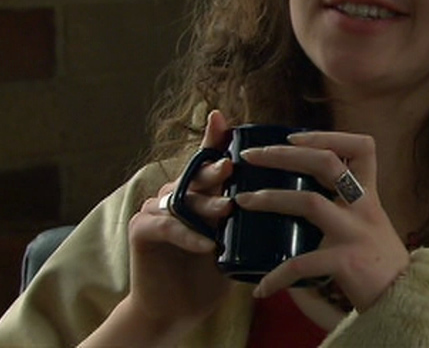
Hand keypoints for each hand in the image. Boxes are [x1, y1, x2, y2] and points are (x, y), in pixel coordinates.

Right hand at [124, 110, 234, 334]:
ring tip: (226, 212)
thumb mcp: (233, 243)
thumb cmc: (208, 276)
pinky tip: (206, 244)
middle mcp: (173, 194)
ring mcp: (154, 210)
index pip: (206, 161)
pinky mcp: (141, 230)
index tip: (222, 118)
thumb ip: (246, 220)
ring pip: (182, 199)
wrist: (176, 311)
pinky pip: (165, 226)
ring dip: (205, 205)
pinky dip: (187, 235)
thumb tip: (288, 202)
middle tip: (230, 168)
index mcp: (196, 193)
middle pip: (195, 176)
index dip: (213, 138)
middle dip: (213, 169)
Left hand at [235, 132, 409, 311]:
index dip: (325, 136)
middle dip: (284, 155)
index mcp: (368, 195)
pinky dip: (278, 276)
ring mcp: (355, 232)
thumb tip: (294, 196)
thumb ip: (343, 207)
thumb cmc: (380, 263)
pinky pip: (303, 263)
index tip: (292, 137)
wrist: (407, 301)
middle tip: (251, 156)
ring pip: (309, 202)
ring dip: (271, 198)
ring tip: (242, 201)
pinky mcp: (346, 262)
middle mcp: (364, 207)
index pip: (360, 147)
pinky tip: (261, 288)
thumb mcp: (368, 223)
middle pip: (326, 163)